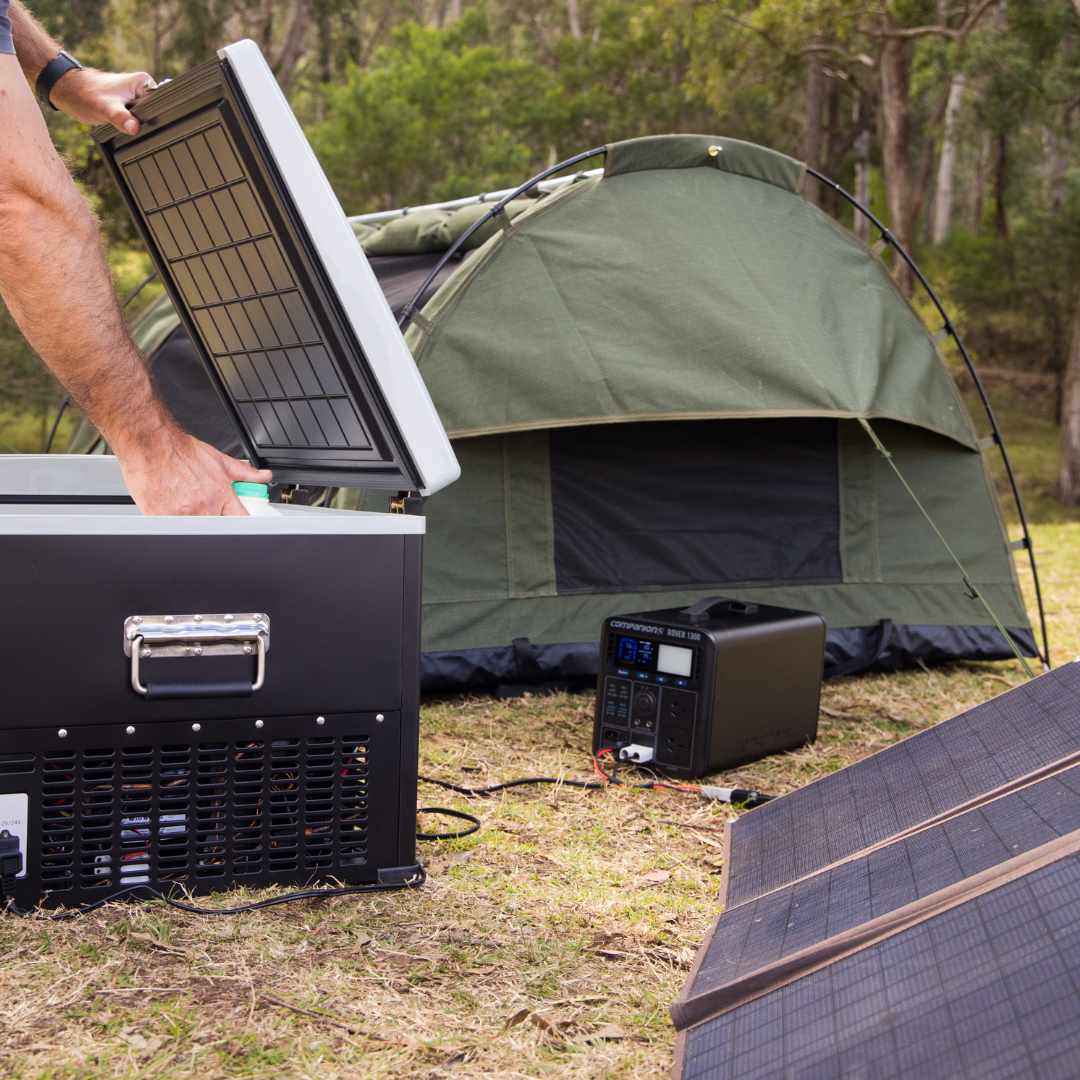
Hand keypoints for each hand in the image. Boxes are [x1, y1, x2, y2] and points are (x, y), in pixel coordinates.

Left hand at [48, 67, 155, 133]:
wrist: (69, 92)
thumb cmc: (84, 94)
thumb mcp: (106, 109)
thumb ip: (122, 118)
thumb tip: (134, 128)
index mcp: (143, 83)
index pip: (160, 104)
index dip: (155, 118)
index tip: (142, 124)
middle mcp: (142, 88)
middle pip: (155, 113)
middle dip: (144, 123)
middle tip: (127, 123)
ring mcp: (136, 97)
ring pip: (145, 119)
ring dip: (136, 125)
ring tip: (123, 122)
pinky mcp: (130, 105)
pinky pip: (137, 119)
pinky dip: (130, 125)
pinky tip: (122, 124)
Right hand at [114, 426, 273, 515]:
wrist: (151, 443)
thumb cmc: (180, 451)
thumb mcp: (218, 459)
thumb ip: (243, 472)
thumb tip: (263, 476)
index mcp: (222, 492)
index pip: (242, 519)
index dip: (241, 525)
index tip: (238, 526)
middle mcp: (207, 504)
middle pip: (220, 529)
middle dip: (215, 525)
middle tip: (204, 515)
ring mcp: (185, 513)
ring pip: (197, 533)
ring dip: (193, 526)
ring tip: (183, 510)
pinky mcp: (164, 517)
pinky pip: (172, 531)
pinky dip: (172, 526)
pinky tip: (168, 512)